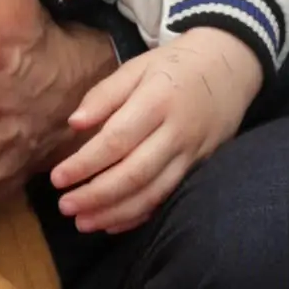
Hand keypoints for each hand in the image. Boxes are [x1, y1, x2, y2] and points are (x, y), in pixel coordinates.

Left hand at [47, 28, 264, 235]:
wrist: (231, 67)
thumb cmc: (176, 66)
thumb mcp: (138, 67)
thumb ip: (105, 95)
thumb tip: (74, 124)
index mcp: (157, 101)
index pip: (117, 140)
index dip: (85, 163)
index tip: (57, 178)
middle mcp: (177, 132)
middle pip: (135, 174)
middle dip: (96, 195)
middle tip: (65, 206)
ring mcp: (191, 154)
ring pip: (152, 193)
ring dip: (115, 212)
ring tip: (83, 222)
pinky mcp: (199, 168)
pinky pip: (167, 198)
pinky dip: (139, 215)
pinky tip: (112, 223)